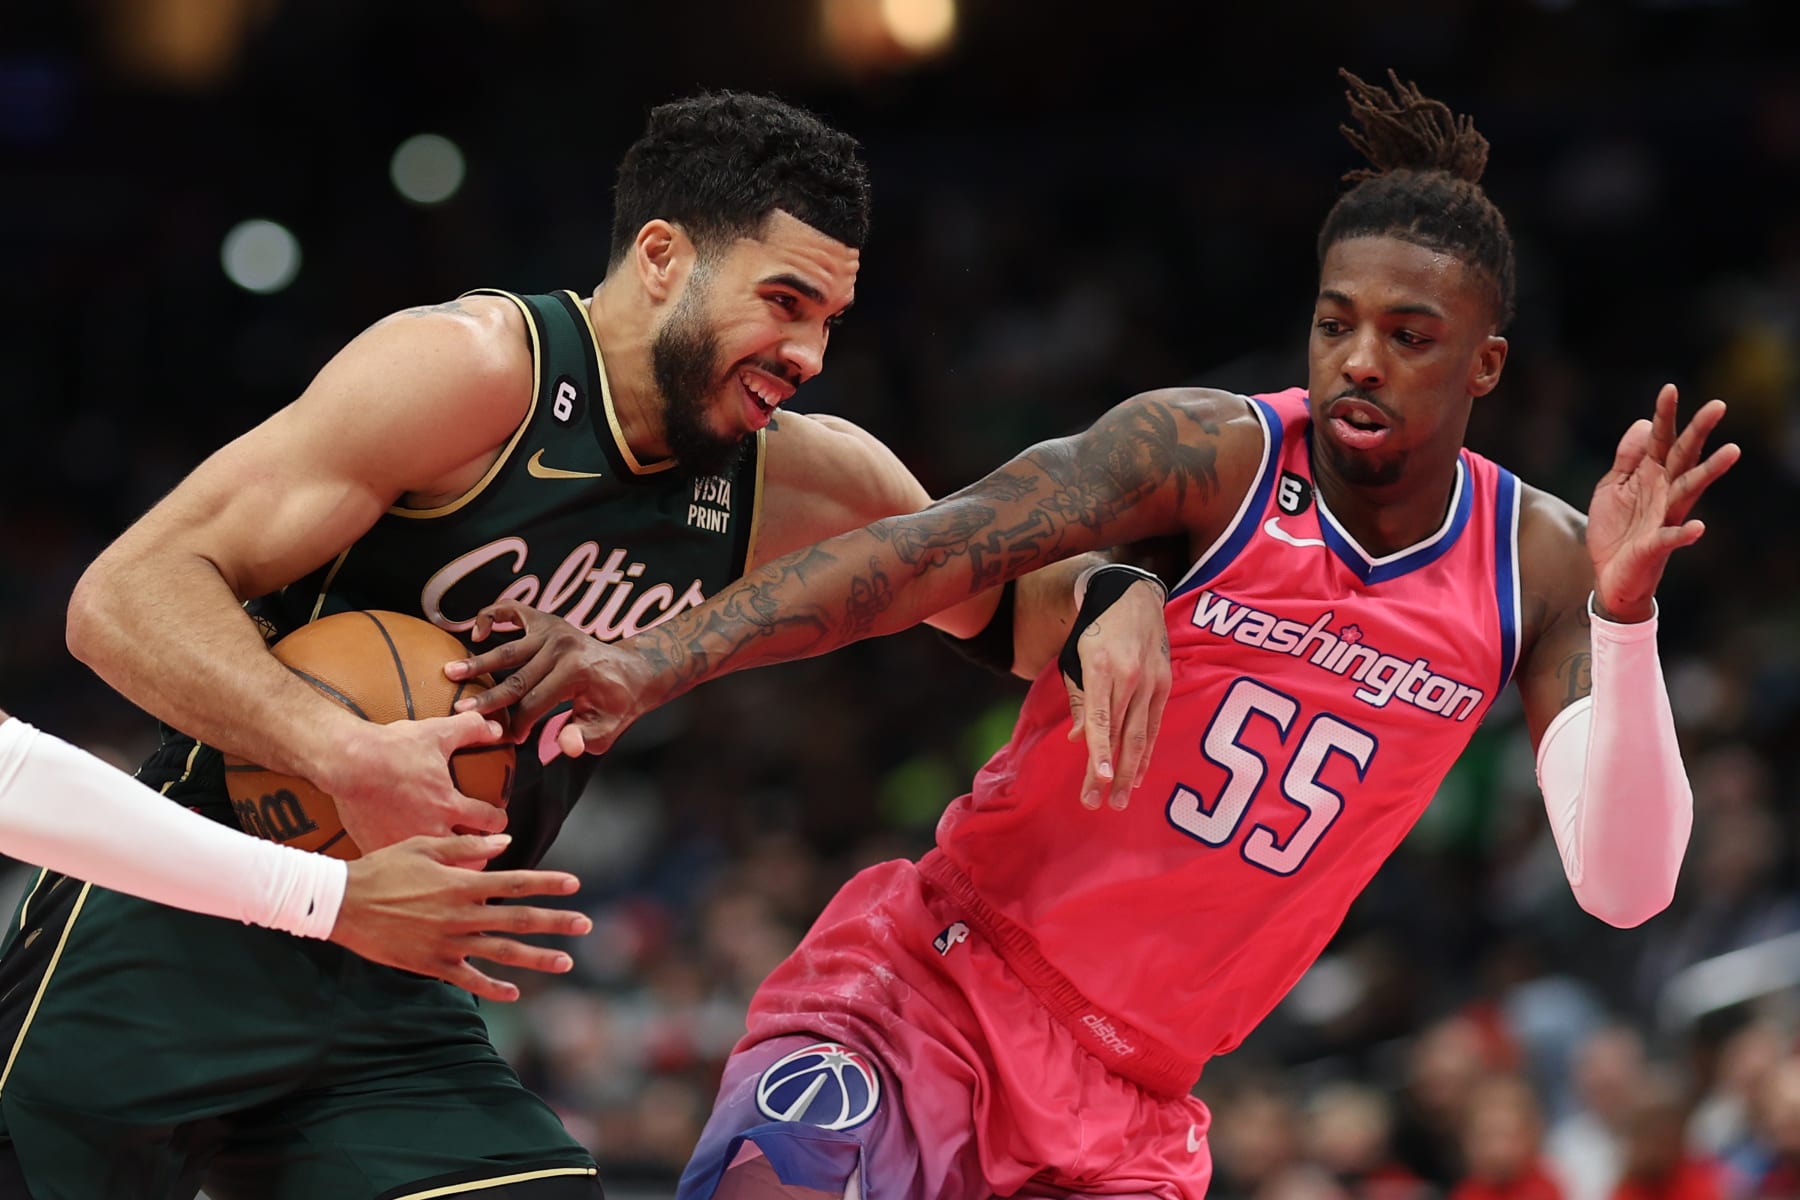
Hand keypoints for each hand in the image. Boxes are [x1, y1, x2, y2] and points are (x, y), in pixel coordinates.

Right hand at [319, 709, 510, 853]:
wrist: (348, 762)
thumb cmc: (391, 748)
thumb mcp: (437, 732)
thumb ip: (471, 729)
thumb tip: (496, 728)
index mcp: (449, 805)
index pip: (490, 822)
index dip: (498, 821)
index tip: (496, 821)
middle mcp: (431, 829)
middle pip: (471, 855)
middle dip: (481, 851)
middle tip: (481, 847)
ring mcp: (405, 842)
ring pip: (439, 868)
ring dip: (451, 865)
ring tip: (454, 862)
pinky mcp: (380, 848)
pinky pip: (403, 869)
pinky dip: (411, 868)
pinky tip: (414, 865)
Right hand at [332, 832, 591, 1002]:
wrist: (341, 903)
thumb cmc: (382, 867)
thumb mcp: (423, 846)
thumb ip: (468, 846)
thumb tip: (507, 843)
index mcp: (462, 883)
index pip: (517, 882)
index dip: (549, 883)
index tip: (576, 885)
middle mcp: (461, 914)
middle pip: (519, 920)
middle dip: (556, 923)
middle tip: (587, 926)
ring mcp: (448, 942)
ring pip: (502, 954)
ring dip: (536, 958)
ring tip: (565, 962)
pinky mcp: (431, 964)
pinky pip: (469, 979)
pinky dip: (493, 986)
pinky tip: (515, 992)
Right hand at [444, 601, 656, 760]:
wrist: (632, 669)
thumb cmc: (617, 704)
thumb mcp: (608, 728)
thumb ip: (585, 738)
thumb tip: (565, 746)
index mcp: (577, 672)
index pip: (535, 703)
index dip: (518, 725)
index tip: (506, 739)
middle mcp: (563, 646)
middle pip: (517, 678)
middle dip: (487, 697)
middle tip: (459, 710)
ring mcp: (553, 629)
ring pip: (508, 649)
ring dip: (478, 661)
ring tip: (450, 671)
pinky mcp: (546, 619)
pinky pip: (512, 610)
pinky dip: (491, 616)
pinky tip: (476, 632)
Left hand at [1064, 578, 1170, 809]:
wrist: (1133, 597)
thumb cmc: (1096, 630)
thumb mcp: (1077, 658)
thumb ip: (1078, 698)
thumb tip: (1077, 739)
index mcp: (1102, 669)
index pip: (1100, 719)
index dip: (1099, 751)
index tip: (1099, 780)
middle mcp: (1130, 678)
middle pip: (1119, 734)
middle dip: (1109, 773)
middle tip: (1098, 804)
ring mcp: (1151, 681)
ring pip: (1140, 734)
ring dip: (1130, 770)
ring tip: (1120, 799)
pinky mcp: (1164, 684)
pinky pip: (1154, 724)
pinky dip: (1146, 750)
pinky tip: (1139, 773)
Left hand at [1587, 385, 1737, 621]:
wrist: (1610, 575)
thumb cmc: (1617, 529)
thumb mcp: (1613, 487)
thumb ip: (1628, 457)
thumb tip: (1644, 423)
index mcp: (1651, 476)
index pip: (1660, 440)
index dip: (1665, 415)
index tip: (1669, 388)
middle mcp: (1664, 493)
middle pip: (1684, 457)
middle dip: (1699, 432)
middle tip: (1718, 405)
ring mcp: (1664, 518)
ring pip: (1689, 491)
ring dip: (1709, 472)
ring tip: (1732, 451)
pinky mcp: (1656, 546)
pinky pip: (1673, 538)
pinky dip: (1685, 534)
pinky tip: (1700, 527)